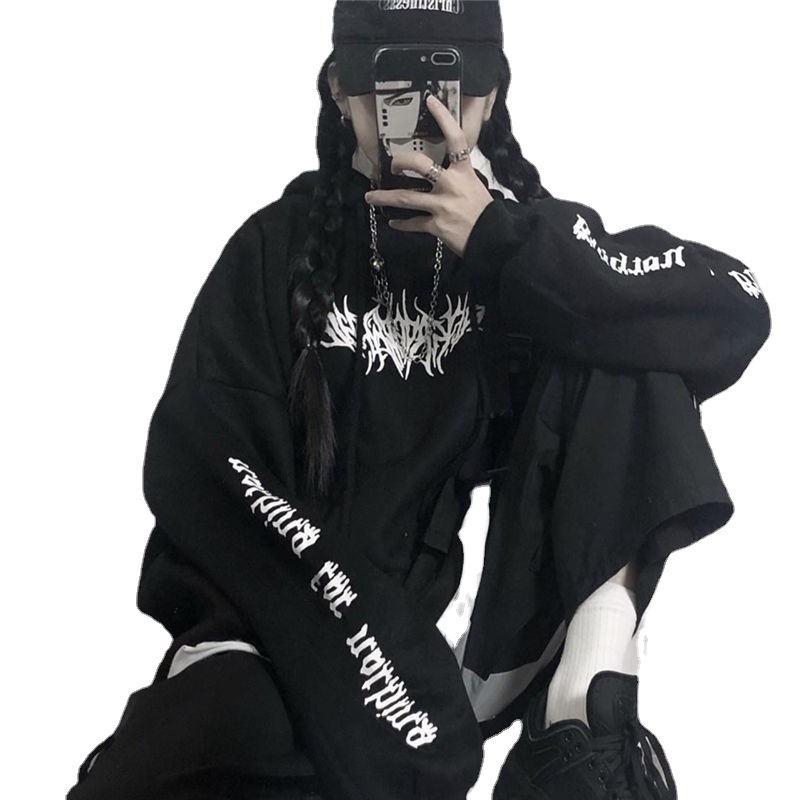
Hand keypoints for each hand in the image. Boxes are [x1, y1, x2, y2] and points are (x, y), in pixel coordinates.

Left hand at [363, 94, 493, 257]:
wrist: (493, 239)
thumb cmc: (486, 214)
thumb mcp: (477, 187)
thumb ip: (460, 177)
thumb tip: (446, 172)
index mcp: (464, 172)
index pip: (455, 138)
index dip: (443, 117)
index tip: (430, 101)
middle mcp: (450, 185)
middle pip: (420, 164)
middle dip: (401, 161)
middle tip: (391, 165)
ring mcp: (441, 206)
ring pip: (406, 198)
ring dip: (384, 197)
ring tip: (370, 196)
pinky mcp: (436, 226)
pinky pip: (413, 223)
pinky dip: (401, 224)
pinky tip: (393, 222)